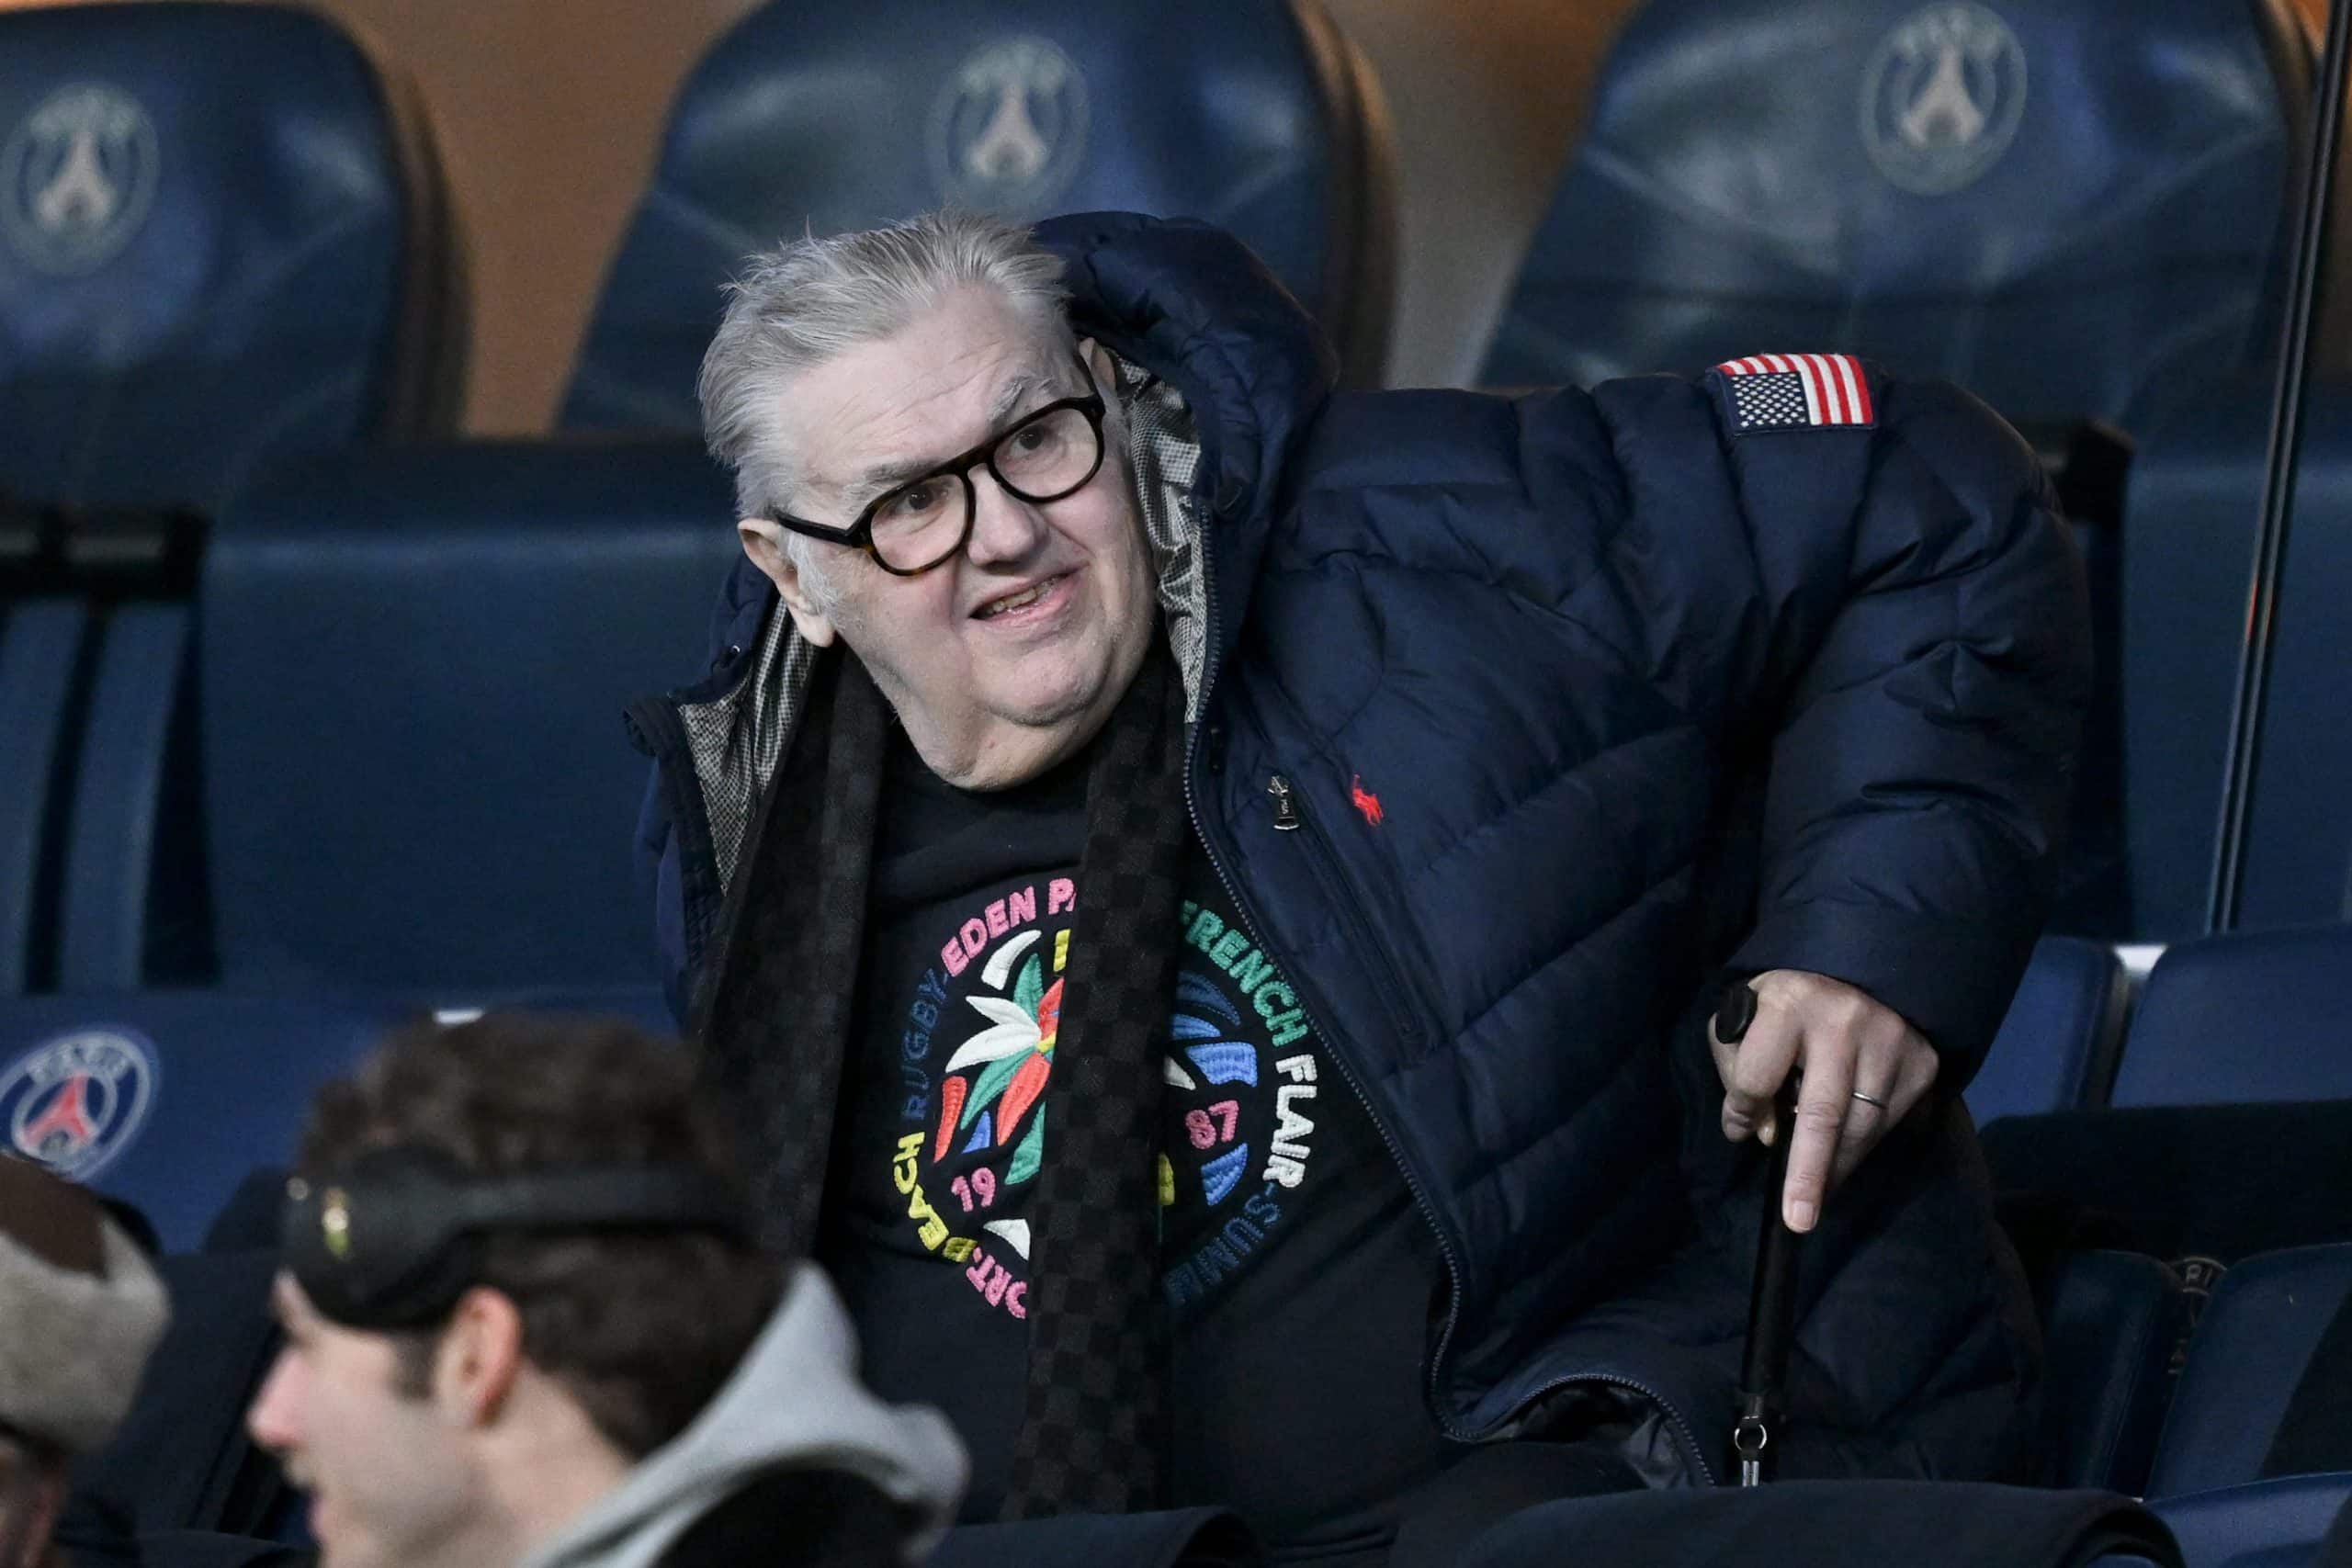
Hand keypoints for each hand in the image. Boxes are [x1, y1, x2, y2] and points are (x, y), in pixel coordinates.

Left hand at [1710, 970, 1938, 1232]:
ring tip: (1816, 1193)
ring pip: (1862, 1126)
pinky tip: (1844, 1155)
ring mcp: (1891, 1042)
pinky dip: (1864, 1146)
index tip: (1740, 1130)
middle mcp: (1845, 1022)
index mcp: (1789, 1004)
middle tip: (1798, 1219)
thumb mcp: (1745, 1018)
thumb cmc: (1787, 1002)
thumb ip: (1740, 1072)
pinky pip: (1890, 1122)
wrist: (1861, 968)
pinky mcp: (1922, 1060)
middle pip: (1824, 1113)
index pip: (1758, 1078)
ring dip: (1836, 1167)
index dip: (1744, 1112)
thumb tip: (1767, 1134)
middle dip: (1809, 1173)